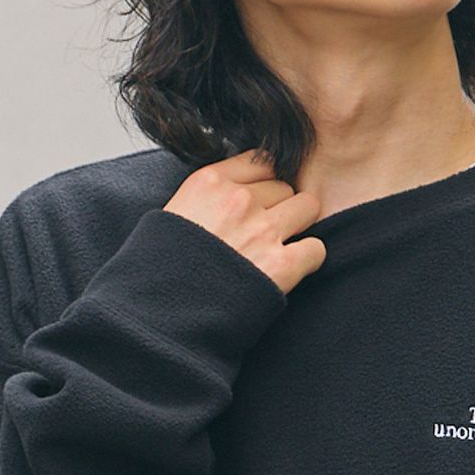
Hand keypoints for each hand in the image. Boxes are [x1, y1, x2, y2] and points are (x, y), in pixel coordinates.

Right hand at [163, 147, 326, 294]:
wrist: (159, 314)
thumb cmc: (159, 270)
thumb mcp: (170, 215)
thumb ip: (204, 197)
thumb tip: (227, 194)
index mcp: (209, 182)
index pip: (261, 160)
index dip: (264, 181)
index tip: (259, 198)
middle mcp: (239, 200)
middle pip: (285, 186)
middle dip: (279, 206)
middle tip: (265, 230)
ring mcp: (262, 231)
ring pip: (308, 207)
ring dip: (299, 226)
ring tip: (281, 245)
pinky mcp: (281, 266)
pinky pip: (316, 249)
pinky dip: (308, 259)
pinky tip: (291, 269)